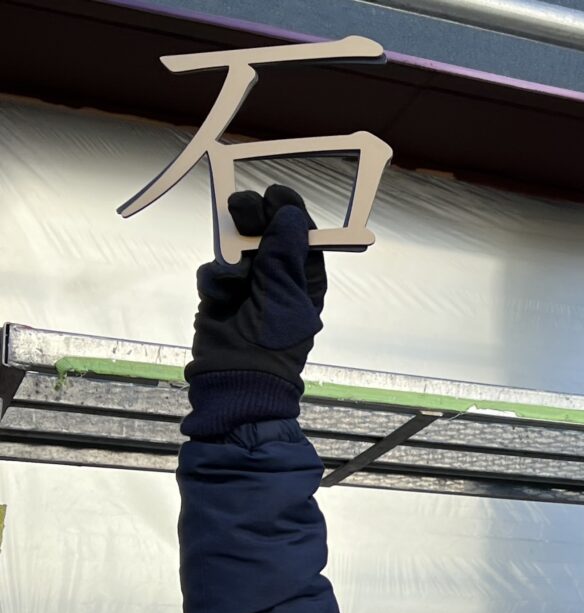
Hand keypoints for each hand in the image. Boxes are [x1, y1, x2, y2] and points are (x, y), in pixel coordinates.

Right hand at [185, 185, 327, 393]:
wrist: (237, 380)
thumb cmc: (273, 342)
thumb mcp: (285, 295)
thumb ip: (283, 253)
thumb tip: (289, 214)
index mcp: (304, 278)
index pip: (299, 233)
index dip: (288, 211)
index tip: (275, 195)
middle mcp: (277, 276)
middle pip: (265, 230)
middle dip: (253, 219)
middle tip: (242, 209)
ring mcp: (248, 283)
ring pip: (236, 244)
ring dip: (231, 254)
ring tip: (233, 271)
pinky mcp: (220, 292)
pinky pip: (214, 269)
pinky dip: (214, 280)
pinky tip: (219, 298)